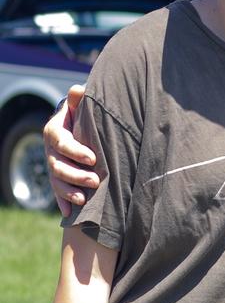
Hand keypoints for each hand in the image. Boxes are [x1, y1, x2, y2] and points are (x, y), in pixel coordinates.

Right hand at [43, 85, 98, 215]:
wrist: (77, 128)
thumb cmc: (82, 117)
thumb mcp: (80, 108)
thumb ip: (79, 101)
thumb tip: (79, 90)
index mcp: (55, 132)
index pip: (62, 143)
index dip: (76, 151)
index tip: (93, 158)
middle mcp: (51, 151)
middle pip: (58, 166)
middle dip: (76, 175)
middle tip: (95, 181)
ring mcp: (53, 166)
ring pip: (57, 181)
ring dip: (69, 191)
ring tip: (85, 199)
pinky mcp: (58, 179)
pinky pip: (57, 192)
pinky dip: (63, 202)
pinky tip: (70, 212)